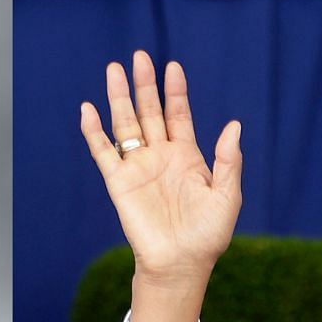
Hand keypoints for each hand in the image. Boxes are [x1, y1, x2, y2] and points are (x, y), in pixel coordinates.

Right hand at [79, 51, 242, 285]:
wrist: (181, 264)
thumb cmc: (208, 235)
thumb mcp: (227, 195)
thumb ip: (228, 160)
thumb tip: (234, 125)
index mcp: (187, 157)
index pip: (178, 115)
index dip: (175, 91)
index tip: (173, 67)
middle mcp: (160, 157)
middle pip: (149, 111)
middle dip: (144, 84)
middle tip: (139, 57)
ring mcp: (138, 168)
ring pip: (126, 124)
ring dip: (119, 98)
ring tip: (114, 69)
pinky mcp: (119, 183)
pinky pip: (104, 152)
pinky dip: (94, 132)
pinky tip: (88, 110)